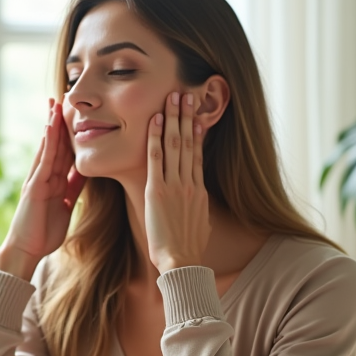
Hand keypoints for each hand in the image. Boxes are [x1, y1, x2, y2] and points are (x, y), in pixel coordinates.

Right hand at [0, 99, 85, 280]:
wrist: (27, 249)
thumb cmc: (44, 232)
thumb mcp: (65, 205)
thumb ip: (73, 188)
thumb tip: (85, 172)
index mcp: (51, 180)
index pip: (60, 151)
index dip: (65, 133)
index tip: (71, 114)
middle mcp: (42, 176)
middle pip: (52, 144)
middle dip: (56, 122)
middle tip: (60, 98)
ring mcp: (37, 179)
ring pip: (46, 148)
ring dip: (51, 126)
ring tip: (54, 105)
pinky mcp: (34, 187)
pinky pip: (43, 162)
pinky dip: (47, 144)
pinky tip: (50, 129)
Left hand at [145, 91, 208, 273]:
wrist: (181, 261)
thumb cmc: (188, 249)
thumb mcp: (201, 225)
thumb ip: (199, 209)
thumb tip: (199, 203)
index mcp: (200, 190)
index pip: (198, 154)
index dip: (196, 132)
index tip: (196, 115)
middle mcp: (189, 183)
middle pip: (189, 142)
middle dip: (187, 116)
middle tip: (186, 93)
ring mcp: (174, 185)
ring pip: (175, 144)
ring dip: (173, 118)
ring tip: (173, 97)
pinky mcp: (158, 191)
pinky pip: (156, 159)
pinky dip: (155, 138)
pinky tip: (154, 120)